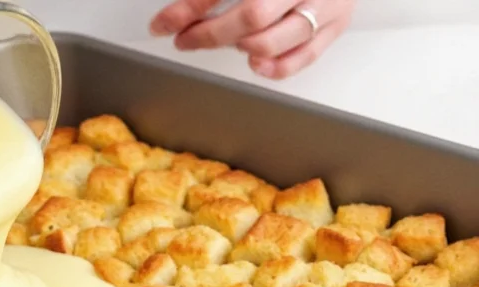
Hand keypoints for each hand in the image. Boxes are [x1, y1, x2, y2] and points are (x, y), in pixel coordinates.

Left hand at [150, 0, 355, 79]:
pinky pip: (303, 57)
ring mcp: (325, 3)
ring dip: (240, 48)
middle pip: (251, 15)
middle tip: (186, 38)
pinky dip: (274, 67)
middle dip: (210, 33)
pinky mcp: (337, 24)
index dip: (189, 8)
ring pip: (272, 40)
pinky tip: (255, 63)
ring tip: (227, 42)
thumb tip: (180, 13)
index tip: (163, 23)